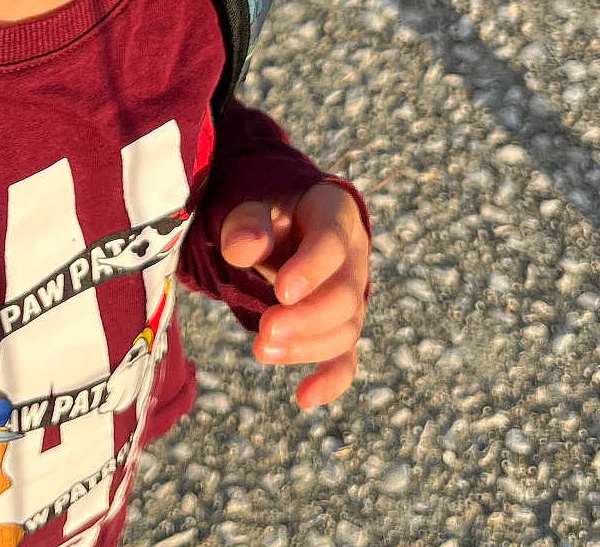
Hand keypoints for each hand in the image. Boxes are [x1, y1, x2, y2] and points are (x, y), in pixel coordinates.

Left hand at [219, 180, 368, 408]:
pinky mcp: (340, 325)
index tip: (281, 292)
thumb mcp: (249, 203)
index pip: (332, 242)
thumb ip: (246, 222)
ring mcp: (352, 293)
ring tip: (262, 350)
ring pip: (345, 329)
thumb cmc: (261, 210)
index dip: (311, 268)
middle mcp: (353, 255)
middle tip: (266, 331)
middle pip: (345, 295)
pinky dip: (330, 379)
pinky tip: (306, 397)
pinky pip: (345, 356)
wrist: (273, 221)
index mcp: (335, 213)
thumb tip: (245, 248)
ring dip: (307, 347)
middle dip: (307, 319)